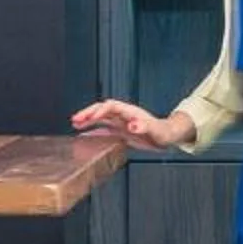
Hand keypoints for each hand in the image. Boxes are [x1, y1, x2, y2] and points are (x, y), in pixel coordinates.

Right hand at [72, 99, 192, 150]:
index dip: (99, 111)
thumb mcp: (155, 130)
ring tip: (75, 122)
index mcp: (130, 112)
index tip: (90, 118)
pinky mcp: (121, 130)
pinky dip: (94, 130)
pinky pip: (104, 128)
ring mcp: (121, 122)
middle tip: (75, 119)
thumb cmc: (163, 132)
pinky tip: (85, 134)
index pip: (111, 106)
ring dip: (88, 119)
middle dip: (88, 113)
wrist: (167, 136)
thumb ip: (144, 127)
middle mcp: (124, 115)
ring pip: (101, 117)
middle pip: (102, 109)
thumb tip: (132, 125)